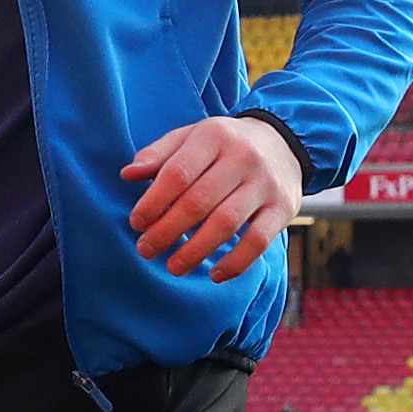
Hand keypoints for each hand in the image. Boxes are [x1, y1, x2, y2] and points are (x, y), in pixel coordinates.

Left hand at [122, 115, 300, 278]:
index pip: (178, 172)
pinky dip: (236, 262)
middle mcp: (242, 157)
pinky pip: (259, 240)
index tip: (137, 223)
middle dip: (167, 230)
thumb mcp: (191, 137)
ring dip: (195, 250)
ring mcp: (265, 184)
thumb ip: (159, 154)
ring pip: (226, 223)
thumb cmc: (224, 145)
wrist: (285, 142)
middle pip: (198, 201)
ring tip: (173, 267)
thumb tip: (127, 174)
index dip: (154, 201)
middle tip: (146, 250)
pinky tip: (215, 275)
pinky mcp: (283, 208)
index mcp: (214, 136)